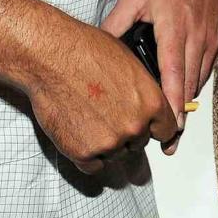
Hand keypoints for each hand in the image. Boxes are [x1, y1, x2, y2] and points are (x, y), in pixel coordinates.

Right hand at [27, 18, 176, 174]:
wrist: (51, 57)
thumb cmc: (85, 51)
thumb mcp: (129, 63)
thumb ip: (143, 91)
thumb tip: (144, 104)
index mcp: (151, 103)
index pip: (166, 131)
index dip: (154, 128)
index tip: (148, 129)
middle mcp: (135, 126)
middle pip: (138, 143)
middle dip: (126, 132)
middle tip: (106, 114)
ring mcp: (110, 143)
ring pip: (115, 155)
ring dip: (105, 143)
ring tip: (87, 116)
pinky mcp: (83, 153)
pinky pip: (92, 166)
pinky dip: (86, 154)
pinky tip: (78, 132)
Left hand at [101, 0, 217, 149]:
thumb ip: (115, 24)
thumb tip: (95, 48)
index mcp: (174, 29)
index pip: (174, 74)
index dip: (172, 103)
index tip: (170, 129)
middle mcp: (196, 37)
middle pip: (189, 86)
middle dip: (179, 116)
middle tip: (166, 142)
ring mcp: (210, 39)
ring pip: (199, 80)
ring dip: (187, 103)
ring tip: (173, 129)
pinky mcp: (217, 39)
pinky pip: (206, 70)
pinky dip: (194, 85)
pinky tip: (182, 97)